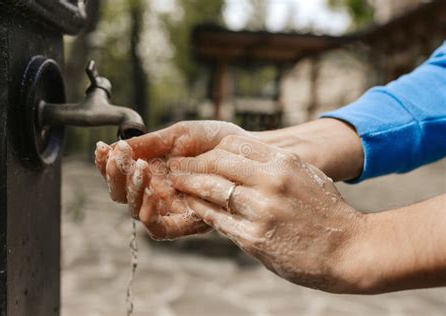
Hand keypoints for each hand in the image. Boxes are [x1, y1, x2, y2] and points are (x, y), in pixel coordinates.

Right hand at [94, 121, 248, 239]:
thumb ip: (148, 143)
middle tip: (121, 156)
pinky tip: (154, 193)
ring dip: (131, 189)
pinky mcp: (183, 224)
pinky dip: (149, 212)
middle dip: (115, 175)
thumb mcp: (179, 135)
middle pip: (120, 194)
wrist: (246, 151)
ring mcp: (168, 209)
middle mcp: (155, 192)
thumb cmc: (215, 141)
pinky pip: (157, 228)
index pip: (119, 173)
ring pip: (133, 210)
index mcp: (151, 171)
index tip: (102, 148)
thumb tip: (116, 145)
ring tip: (141, 166)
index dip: (106, 164)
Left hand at [168, 135, 365, 291]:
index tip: (198, 155)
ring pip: (211, 190)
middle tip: (176, 166)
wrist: (350, 249)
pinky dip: (201, 210)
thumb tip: (242, 160)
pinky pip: (217, 219)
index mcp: (284, 162)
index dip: (210, 150)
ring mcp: (261, 210)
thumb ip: (275, 166)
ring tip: (176, 183)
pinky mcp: (254, 238)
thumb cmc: (328, 212)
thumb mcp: (306, 176)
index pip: (234, 145)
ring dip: (189, 185)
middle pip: (217, 164)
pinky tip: (192, 206)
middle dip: (192, 164)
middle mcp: (271, 182)